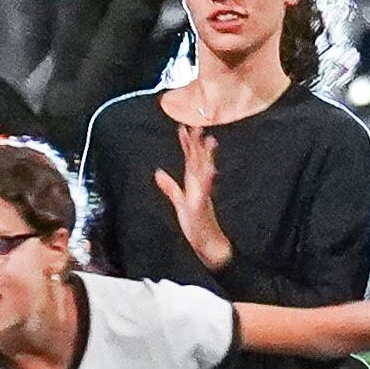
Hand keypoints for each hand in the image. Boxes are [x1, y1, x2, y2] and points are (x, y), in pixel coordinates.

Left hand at [152, 123, 234, 270]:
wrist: (209, 243)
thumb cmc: (196, 224)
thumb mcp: (179, 203)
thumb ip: (169, 187)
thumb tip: (158, 172)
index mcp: (194, 184)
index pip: (190, 159)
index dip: (187, 143)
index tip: (184, 127)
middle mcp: (199, 186)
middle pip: (198, 160)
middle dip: (198, 143)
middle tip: (197, 125)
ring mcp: (202, 194)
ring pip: (205, 171)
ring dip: (208, 157)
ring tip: (210, 141)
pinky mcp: (202, 205)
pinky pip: (205, 190)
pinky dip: (208, 180)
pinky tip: (210, 170)